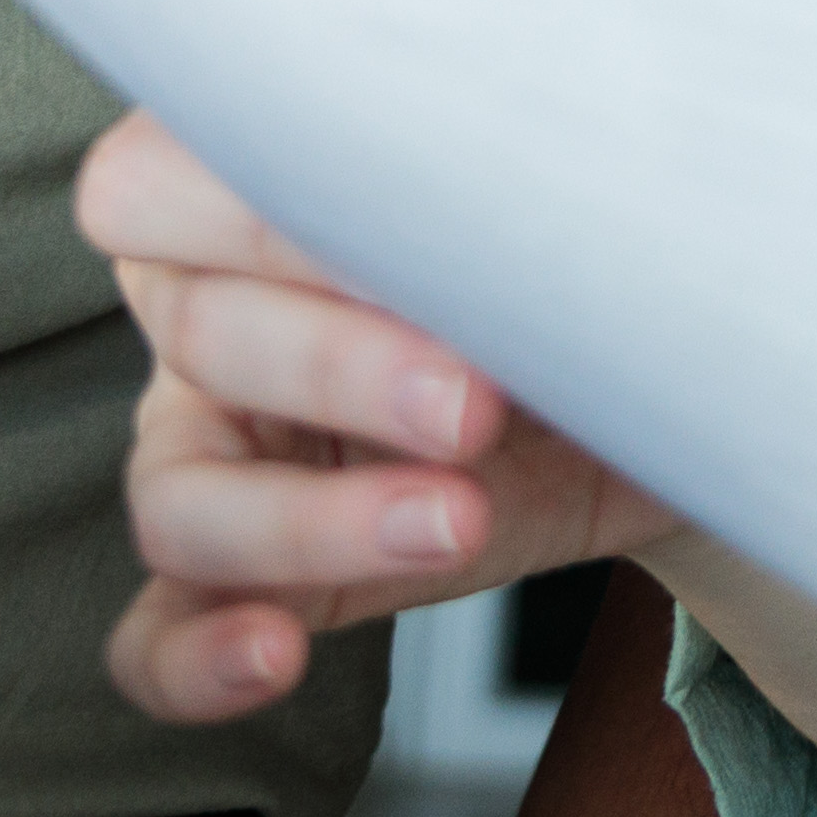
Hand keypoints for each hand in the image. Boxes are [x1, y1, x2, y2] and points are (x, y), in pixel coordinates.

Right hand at [78, 108, 684, 722]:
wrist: (670, 362)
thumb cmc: (581, 231)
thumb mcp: (545, 175)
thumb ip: (481, 163)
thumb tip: (504, 157)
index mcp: (239, 182)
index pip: (147, 185)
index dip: (257, 216)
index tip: (408, 228)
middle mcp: (207, 314)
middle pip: (201, 338)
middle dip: (342, 367)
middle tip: (477, 397)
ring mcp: (215, 452)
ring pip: (179, 500)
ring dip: (312, 523)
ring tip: (457, 520)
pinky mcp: (256, 576)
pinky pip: (156, 637)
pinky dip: (196, 659)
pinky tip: (274, 655)